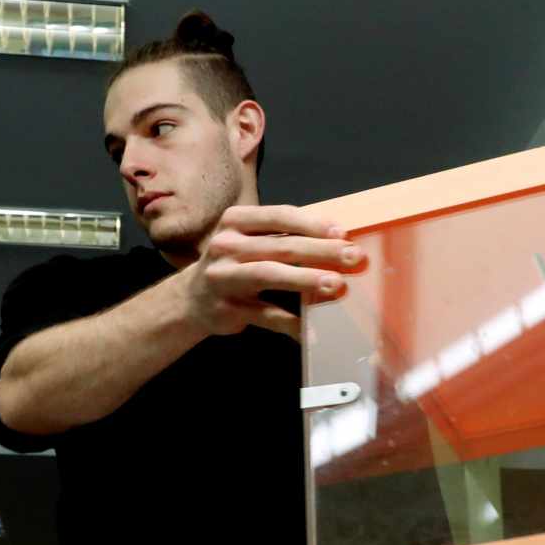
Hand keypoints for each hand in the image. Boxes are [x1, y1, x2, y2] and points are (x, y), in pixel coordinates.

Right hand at [177, 204, 366, 339]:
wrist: (190, 300)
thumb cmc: (232, 265)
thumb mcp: (248, 241)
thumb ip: (281, 236)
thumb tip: (336, 239)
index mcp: (235, 221)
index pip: (279, 216)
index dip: (313, 224)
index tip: (343, 233)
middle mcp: (226, 246)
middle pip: (281, 245)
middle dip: (321, 251)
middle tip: (353, 257)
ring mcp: (224, 278)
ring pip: (270, 274)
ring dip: (305, 279)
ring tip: (335, 284)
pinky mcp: (228, 308)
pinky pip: (266, 315)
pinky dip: (292, 322)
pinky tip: (313, 328)